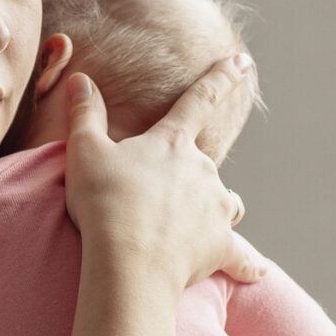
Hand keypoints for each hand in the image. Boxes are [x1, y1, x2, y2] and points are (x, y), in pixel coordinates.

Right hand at [63, 57, 257, 290]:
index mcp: (172, 142)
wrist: (129, 261)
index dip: (222, 76)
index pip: (200, 99)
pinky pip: (241, 256)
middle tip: (148, 200)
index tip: (243, 61)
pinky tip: (254, 273)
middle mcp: (203, 170)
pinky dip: (246, 264)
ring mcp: (215, 208)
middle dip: (183, 177)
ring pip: (224, 203)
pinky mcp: (221, 246)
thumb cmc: (104, 203)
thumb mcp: (84, 152)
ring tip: (189, 225)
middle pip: (203, 166)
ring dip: (212, 208)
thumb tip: (81, 79)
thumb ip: (85, 114)